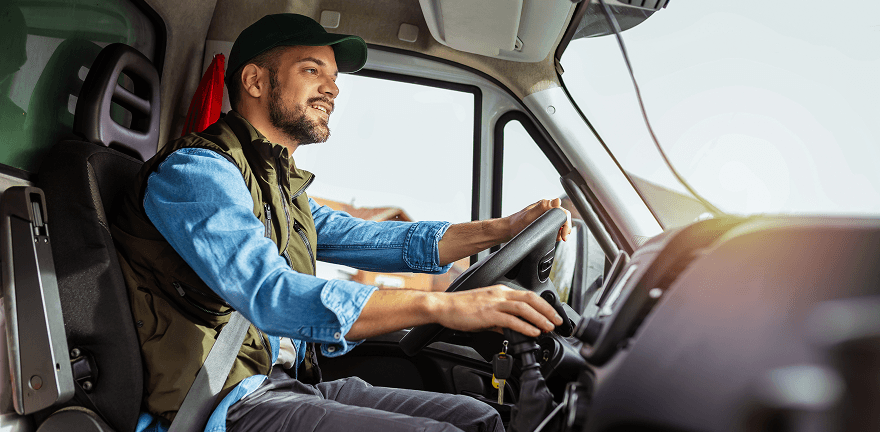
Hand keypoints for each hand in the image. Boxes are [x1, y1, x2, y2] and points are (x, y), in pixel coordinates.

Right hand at [433, 285, 563, 336]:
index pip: (528, 295)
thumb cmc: (461, 309)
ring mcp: (494, 303)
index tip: (553, 315)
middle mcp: (500, 294)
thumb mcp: (485, 312)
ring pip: (524, 308)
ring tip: (549, 328)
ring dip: (540, 318)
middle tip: (558, 321)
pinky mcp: (488, 314)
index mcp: (500, 291)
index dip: (544, 305)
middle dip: (547, 310)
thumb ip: (499, 319)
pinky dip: (525, 326)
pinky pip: (511, 319)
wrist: (444, 307)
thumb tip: (510, 329)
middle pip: (531, 298)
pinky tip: (532, 332)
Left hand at [505, 198, 571, 241]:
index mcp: (545, 205)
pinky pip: (554, 228)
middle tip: (562, 238)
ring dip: (560, 232)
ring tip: (554, 238)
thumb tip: (557, 200)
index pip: (563, 212)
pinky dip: (555, 234)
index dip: (566, 224)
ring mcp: (545, 217)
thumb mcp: (530, 215)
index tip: (564, 234)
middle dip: (565, 229)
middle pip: (563, 219)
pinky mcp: (543, 223)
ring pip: (560, 224)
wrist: (508, 230)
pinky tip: (550, 238)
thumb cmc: (516, 223)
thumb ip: (543, 207)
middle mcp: (547, 210)